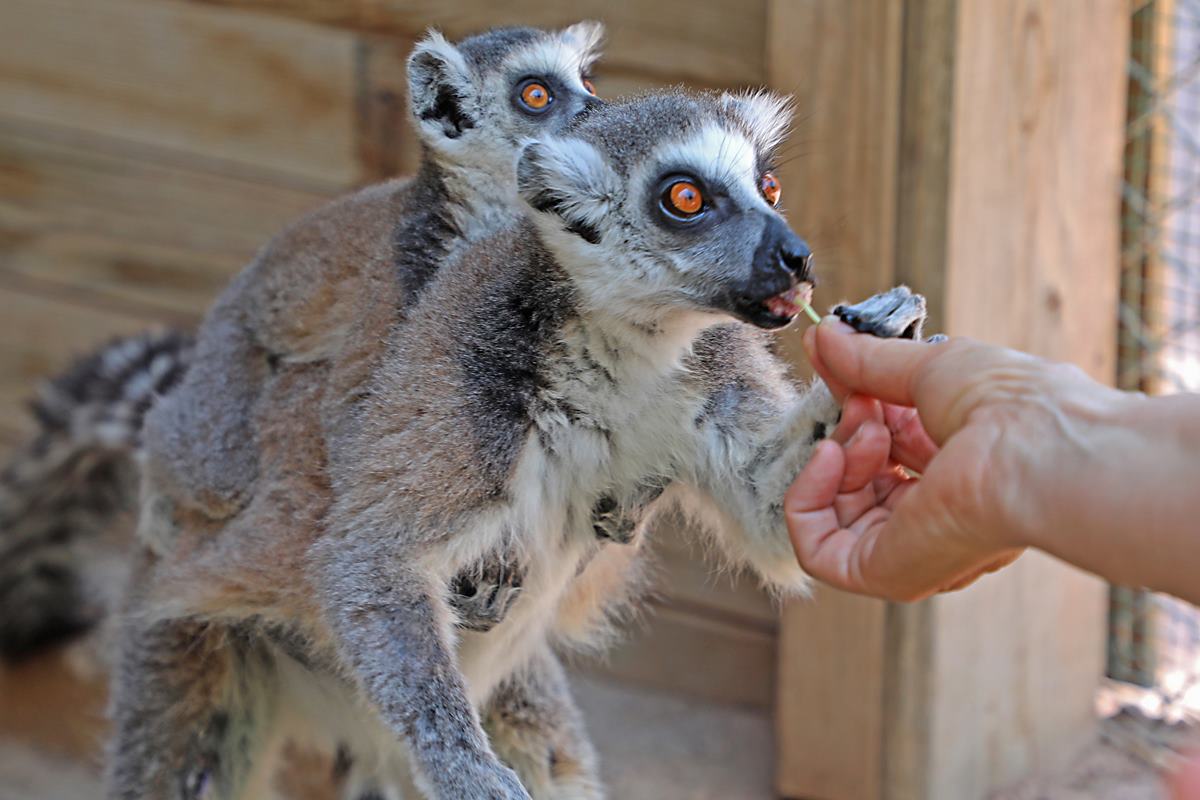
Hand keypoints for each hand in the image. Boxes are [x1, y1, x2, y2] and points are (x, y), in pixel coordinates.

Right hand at [784, 319, 1130, 601]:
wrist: (1032, 446)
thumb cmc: (1012, 405)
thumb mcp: (930, 366)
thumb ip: (869, 360)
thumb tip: (822, 336)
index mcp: (960, 469)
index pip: (886, 448)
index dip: (857, 407)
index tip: (837, 364)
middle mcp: (938, 514)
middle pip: (859, 482)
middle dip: (850, 431)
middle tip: (861, 400)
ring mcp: (912, 548)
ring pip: (836, 514)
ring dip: (835, 459)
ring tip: (865, 426)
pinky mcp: (886, 573)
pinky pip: (818, 549)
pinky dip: (806, 499)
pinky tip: (830, 456)